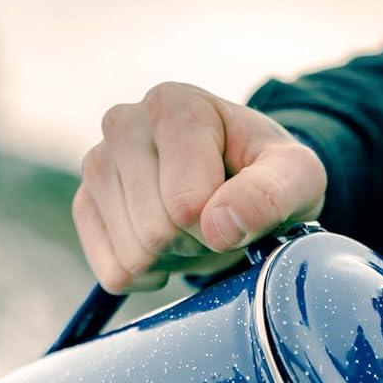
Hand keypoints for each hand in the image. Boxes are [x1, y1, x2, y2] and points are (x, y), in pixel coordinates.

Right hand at [73, 82, 327, 292]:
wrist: (240, 184)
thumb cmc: (269, 176)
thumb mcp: (297, 179)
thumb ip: (272, 194)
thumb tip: (218, 225)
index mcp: (175, 106)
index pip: (185, 204)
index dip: (220, 225)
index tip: (235, 206)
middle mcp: (124, 123)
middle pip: (154, 231)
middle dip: (193, 243)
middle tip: (215, 222)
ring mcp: (97, 164)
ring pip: (132, 255)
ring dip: (172, 260)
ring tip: (191, 228)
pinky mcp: (85, 205)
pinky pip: (113, 273)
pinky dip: (147, 276)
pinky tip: (166, 248)